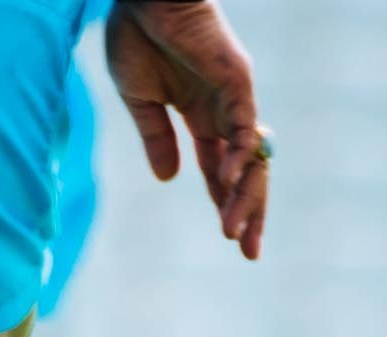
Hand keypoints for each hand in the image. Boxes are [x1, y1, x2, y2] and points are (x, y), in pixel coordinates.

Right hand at [105, 0, 269, 259]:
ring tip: (233, 232)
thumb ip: (156, 139)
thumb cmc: (136, 34)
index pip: (220, 171)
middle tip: (250, 253)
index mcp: (200, 118)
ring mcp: (233, 96)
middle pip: (244, 172)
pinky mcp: (236, 79)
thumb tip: (167, 180)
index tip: (231, 241)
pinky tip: (227, 184)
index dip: (225, 204)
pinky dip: (238, 157)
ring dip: (243, 196)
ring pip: (249, 156)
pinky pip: (242, 126)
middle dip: (249, 211)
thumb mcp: (140, 100)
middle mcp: (223, 111)